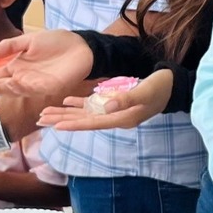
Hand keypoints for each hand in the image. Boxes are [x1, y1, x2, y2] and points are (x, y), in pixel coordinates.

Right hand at [0, 28, 92, 98]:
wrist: (81, 45)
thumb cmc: (55, 43)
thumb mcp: (27, 41)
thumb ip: (7, 47)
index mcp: (17, 69)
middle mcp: (24, 79)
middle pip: (2, 86)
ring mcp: (36, 85)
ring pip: (15, 90)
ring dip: (1, 88)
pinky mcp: (50, 87)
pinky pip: (33, 89)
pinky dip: (22, 88)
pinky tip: (12, 84)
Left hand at [39, 70, 173, 131]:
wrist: (172, 86)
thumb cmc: (160, 88)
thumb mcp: (145, 91)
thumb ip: (125, 99)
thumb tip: (105, 106)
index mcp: (121, 118)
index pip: (93, 123)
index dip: (74, 124)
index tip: (56, 125)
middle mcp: (114, 118)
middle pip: (84, 121)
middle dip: (62, 120)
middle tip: (40, 120)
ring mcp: (113, 112)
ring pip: (85, 115)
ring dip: (66, 114)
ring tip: (46, 114)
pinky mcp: (114, 103)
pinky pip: (93, 106)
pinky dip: (79, 104)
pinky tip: (66, 101)